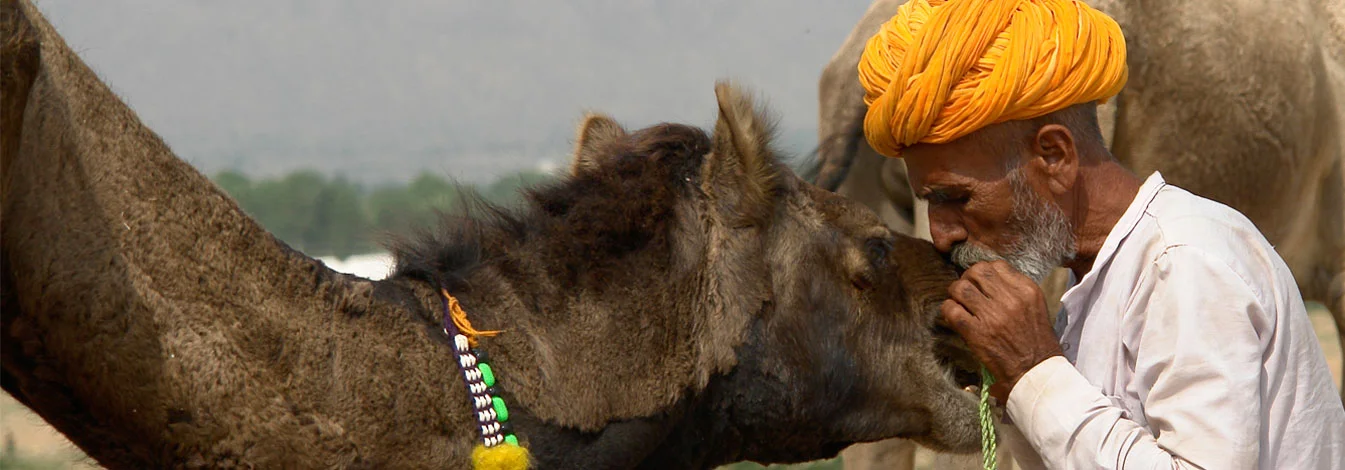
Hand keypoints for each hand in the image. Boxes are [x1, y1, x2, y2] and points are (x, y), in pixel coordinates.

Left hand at [941, 260, 1062, 403]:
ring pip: (960, 288)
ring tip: (959, 303)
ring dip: (955, 294)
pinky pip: (952, 310)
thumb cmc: (1036, 340)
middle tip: (966, 291)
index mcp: (1026, 290)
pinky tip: (953, 317)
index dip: (984, 272)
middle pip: (976, 271)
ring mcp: (992, 316)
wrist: (1036, 371)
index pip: (996, 265)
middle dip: (967, 279)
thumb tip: (989, 278)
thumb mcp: (1035, 306)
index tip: (981, 283)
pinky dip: (948, 310)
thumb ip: (1015, 289)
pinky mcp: (977, 333)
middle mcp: (1010, 299)